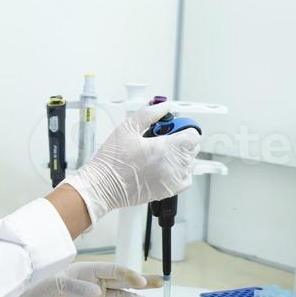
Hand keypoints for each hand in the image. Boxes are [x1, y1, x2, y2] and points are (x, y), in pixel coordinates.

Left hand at [0, 262, 162, 296]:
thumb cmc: (36, 289)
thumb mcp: (53, 286)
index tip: (140, 282)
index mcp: (86, 270)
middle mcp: (94, 281)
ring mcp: (94, 296)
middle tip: (160, 283)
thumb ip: (75, 288)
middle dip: (140, 282)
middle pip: (122, 280)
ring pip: (120, 296)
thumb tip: (96, 293)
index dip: (127, 274)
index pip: (112, 270)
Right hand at [63, 102, 200, 224]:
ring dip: (180, 155)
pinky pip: (185, 178)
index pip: (193, 135)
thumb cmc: (112, 160)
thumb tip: (164, 106)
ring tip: (160, 153)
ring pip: (189, 163)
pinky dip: (179, 171)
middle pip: (192, 148)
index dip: (183, 128)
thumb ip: (149, 113)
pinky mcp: (169, 190)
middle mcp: (175, 165)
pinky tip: (164, 166)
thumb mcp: (128, 127)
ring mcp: (173, 179)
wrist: (103, 185)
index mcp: (168, 148)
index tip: (172, 127)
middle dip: (181, 140)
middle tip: (161, 139)